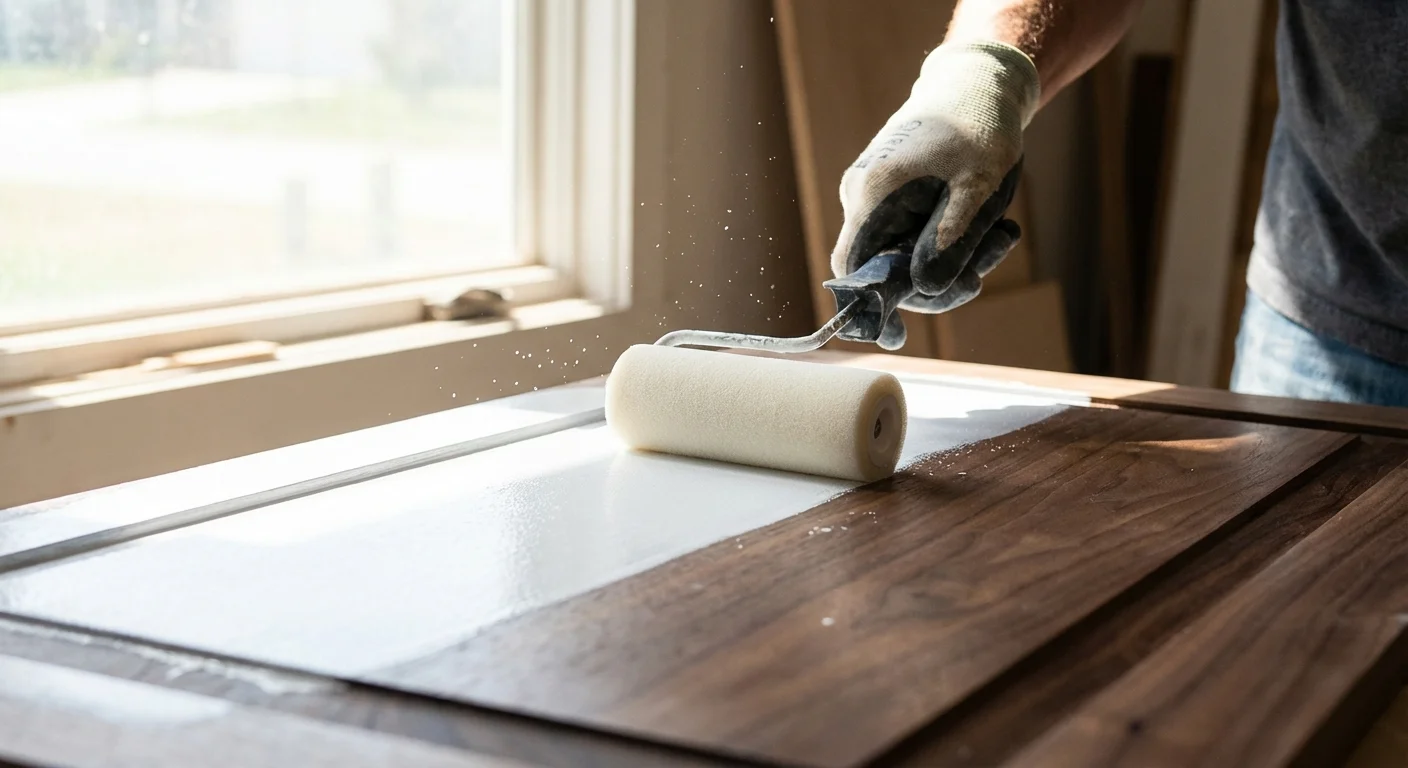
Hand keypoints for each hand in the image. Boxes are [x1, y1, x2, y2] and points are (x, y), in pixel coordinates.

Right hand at [831, 41, 1039, 320]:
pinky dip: (951, 242)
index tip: (894, 335)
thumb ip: (950, 239)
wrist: (977, 84)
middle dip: (936, 281)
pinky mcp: (895, 198)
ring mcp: (877, 197)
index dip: (869, 306)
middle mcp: (864, 197)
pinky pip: (915, 237)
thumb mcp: (977, 187)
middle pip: (884, 268)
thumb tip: (924, 291)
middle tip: (981, 277)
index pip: (852, 267)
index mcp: (874, 193)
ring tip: (1000, 237)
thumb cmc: (978, 127)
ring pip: (905, 255)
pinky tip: (990, 227)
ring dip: (954, 260)